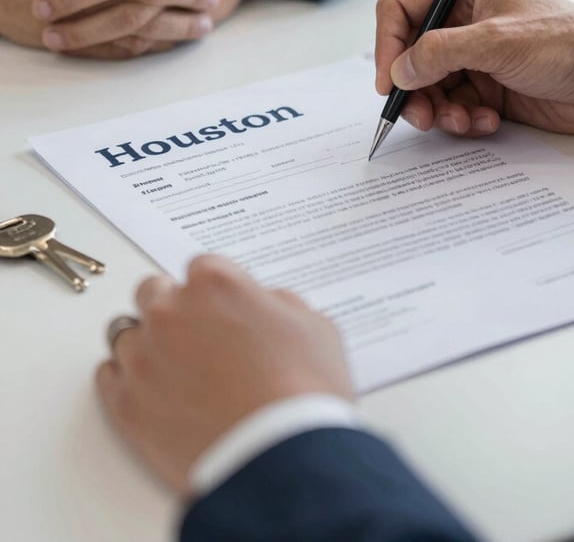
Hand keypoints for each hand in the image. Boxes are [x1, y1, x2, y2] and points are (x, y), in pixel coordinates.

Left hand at [96, 255, 352, 494]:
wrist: (280, 457)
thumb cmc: (303, 389)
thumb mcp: (314, 326)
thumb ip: (279, 303)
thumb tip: (263, 306)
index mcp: (216, 283)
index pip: (202, 267)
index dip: (215, 289)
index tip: (224, 307)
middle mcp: (171, 311)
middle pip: (153, 291)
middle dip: (172, 306)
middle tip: (196, 333)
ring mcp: (143, 357)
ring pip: (126, 333)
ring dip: (148, 343)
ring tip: (176, 369)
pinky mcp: (126, 404)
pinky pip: (107, 375)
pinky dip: (126, 378)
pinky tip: (151, 388)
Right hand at [374, 0, 573, 136]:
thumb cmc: (571, 43)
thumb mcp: (499, 41)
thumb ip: (441, 52)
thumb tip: (398, 71)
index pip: (403, 11)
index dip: (389, 45)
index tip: (389, 81)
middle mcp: (467, 24)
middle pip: (412, 57)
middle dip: (413, 89)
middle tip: (420, 115)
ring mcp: (478, 59)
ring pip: (431, 88)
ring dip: (439, 110)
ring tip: (462, 121)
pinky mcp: (491, 91)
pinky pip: (457, 108)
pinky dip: (464, 120)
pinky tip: (489, 122)